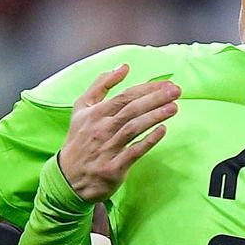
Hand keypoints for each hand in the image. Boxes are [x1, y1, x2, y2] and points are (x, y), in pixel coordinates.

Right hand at [58, 65, 180, 201]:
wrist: (68, 177)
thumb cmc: (79, 139)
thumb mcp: (82, 108)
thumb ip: (101, 85)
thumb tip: (124, 67)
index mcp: (95, 113)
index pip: (125, 96)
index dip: (147, 89)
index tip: (166, 84)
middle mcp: (101, 129)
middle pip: (131, 110)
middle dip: (155, 98)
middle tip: (176, 92)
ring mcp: (107, 149)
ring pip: (133, 128)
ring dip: (155, 116)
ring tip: (174, 107)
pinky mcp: (113, 168)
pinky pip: (134, 152)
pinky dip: (148, 141)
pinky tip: (163, 130)